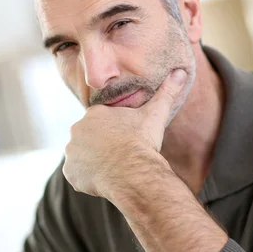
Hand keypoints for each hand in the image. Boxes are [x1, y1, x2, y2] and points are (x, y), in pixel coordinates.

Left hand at [63, 69, 186, 197]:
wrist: (132, 171)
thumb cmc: (142, 141)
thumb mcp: (155, 114)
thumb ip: (166, 93)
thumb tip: (181, 71)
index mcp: (94, 113)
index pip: (101, 123)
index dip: (114, 133)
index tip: (126, 142)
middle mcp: (76, 129)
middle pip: (88, 139)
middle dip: (101, 147)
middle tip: (119, 156)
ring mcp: (71, 151)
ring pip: (81, 157)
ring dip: (92, 162)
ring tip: (112, 169)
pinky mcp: (70, 172)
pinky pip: (77, 175)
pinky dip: (87, 178)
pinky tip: (103, 180)